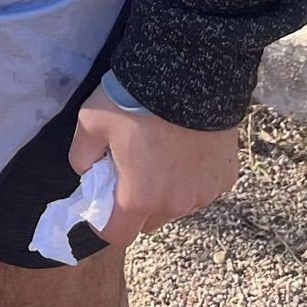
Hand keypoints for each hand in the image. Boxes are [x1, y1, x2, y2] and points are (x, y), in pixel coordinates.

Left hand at [69, 86, 238, 247]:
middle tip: (131, 170)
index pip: (117, 233)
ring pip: (177, 204)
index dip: (103, 222)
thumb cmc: (134, 100)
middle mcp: (175, 204)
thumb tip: (87, 172)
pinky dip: (192, 175)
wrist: (189, 73)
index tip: (100, 202)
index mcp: (140, 197)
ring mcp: (204, 192)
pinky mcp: (225, 177)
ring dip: (167, 190)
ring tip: (161, 152)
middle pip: (148, 220)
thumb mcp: (90, 121)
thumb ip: (81, 155)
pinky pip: (202, 186)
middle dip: (136, 205)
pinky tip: (187, 145)